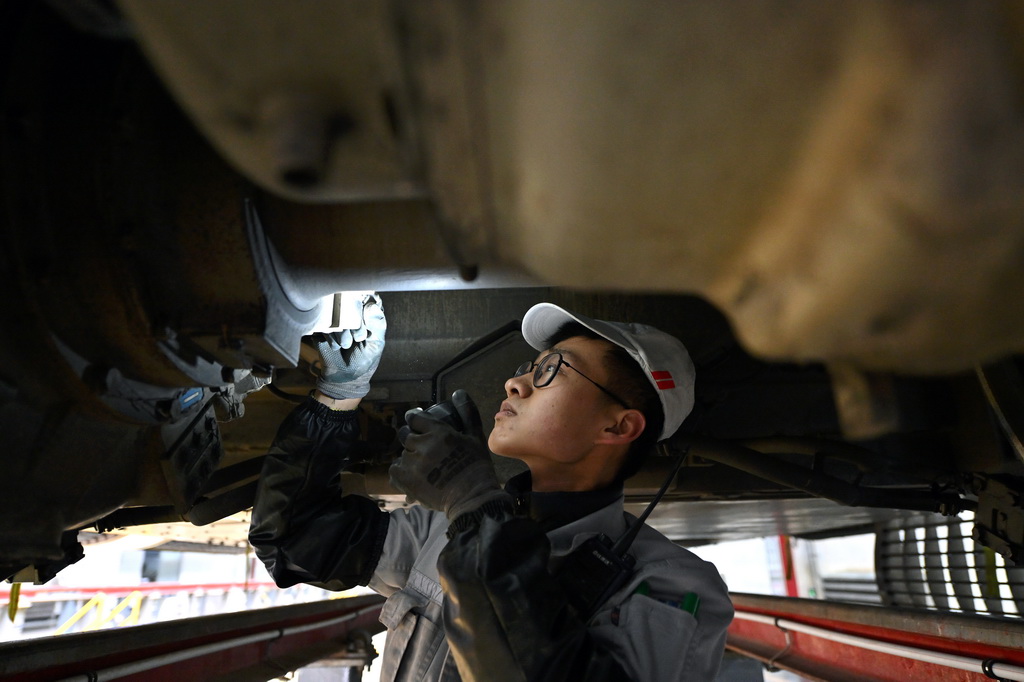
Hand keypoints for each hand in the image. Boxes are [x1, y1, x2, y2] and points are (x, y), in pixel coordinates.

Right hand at [310, 294, 385, 398]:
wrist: (343, 377)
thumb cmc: (363, 359)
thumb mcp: (375, 344)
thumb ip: (377, 325)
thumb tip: (372, 305)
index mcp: (365, 314)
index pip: (366, 297)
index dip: (366, 306)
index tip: (367, 322)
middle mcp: (349, 312)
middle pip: (350, 302)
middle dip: (354, 322)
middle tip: (358, 338)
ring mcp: (334, 318)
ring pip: (335, 313)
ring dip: (342, 331)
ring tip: (346, 345)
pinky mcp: (320, 326)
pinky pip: (323, 323)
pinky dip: (330, 336)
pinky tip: (335, 346)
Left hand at [389, 390, 505, 519]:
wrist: (472, 498)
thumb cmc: (476, 466)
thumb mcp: (475, 437)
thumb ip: (466, 413)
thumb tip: (457, 392)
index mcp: (439, 432)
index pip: (414, 418)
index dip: (415, 420)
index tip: (418, 423)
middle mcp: (422, 445)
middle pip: (406, 435)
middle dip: (412, 438)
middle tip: (423, 448)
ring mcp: (412, 463)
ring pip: (403, 454)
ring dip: (410, 457)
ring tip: (424, 467)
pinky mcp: (406, 480)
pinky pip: (395, 470)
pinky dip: (402, 472)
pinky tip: (414, 476)